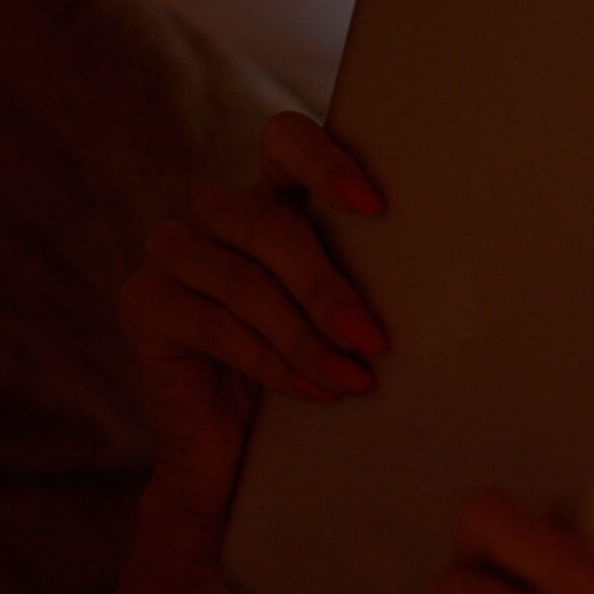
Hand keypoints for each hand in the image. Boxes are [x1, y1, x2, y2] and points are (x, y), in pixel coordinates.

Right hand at [116, 111, 390, 524]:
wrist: (239, 451)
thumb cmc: (314, 371)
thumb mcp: (347, 320)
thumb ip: (371, 284)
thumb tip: (451, 286)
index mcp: (273, 197)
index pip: (286, 141)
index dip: (324, 162)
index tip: (374, 205)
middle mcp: (217, 214)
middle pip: (267, 224)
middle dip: (326, 287)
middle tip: (374, 340)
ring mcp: (173, 253)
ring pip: (242, 281)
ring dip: (304, 337)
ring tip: (352, 381)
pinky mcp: (142, 304)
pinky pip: (211, 324)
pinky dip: (270, 362)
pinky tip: (314, 391)